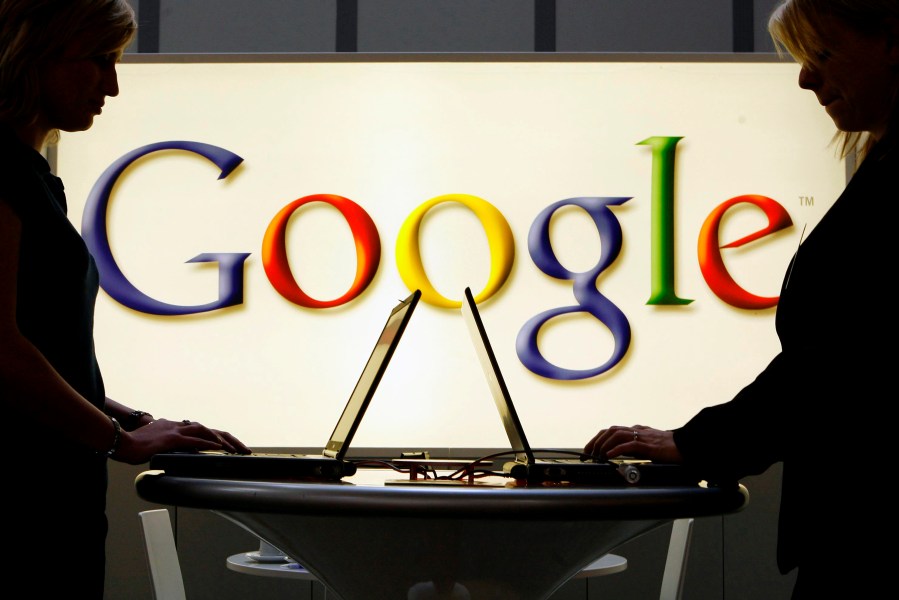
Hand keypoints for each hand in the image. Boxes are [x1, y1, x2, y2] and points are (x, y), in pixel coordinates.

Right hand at [114, 418, 251, 464]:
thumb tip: (178, 456)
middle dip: (229, 439)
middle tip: (243, 449)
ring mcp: (175, 431)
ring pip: (205, 432)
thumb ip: (168, 448)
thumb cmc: (133, 445)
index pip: (202, 431)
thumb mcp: (155, 446)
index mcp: (174, 427)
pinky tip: (220, 448)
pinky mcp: (171, 439)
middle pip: (209, 429)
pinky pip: (194, 440)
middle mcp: (177, 426)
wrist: (120, 441)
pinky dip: (209, 443)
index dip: (217, 438)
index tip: (231, 446)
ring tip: (236, 449)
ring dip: (223, 441)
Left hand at [584, 425, 682, 462]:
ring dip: (604, 445)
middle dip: (597, 441)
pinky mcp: (649, 445)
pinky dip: (617, 449)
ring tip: (597, 455)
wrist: (687, 447)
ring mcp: (643, 436)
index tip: (589, 448)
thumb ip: (635, 447)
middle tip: (588, 453)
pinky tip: (609, 455)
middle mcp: (637, 430)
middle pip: (611, 430)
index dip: (599, 438)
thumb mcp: (648, 446)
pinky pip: (629, 445)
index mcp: (637, 430)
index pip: (612, 430)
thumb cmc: (670, 448)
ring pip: (617, 434)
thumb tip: (620, 454)